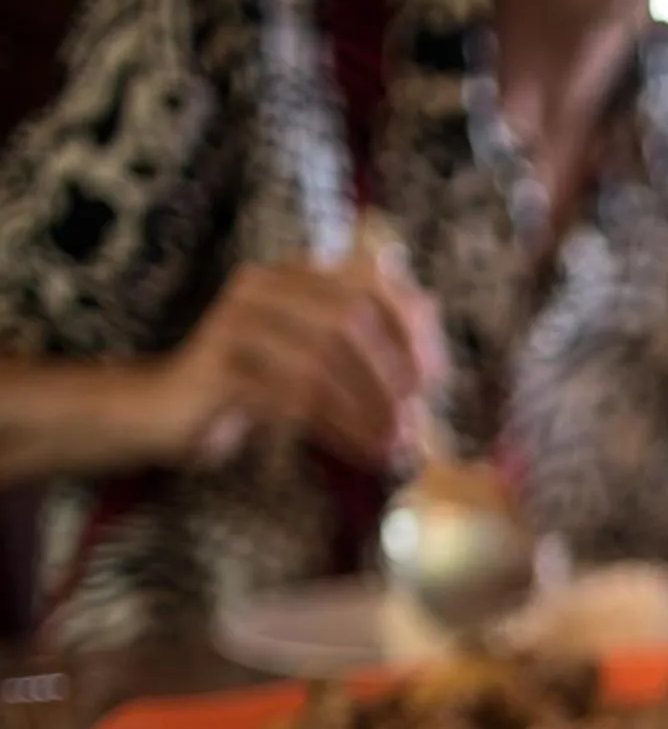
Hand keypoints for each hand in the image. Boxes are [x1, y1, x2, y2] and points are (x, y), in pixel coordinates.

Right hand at [149, 258, 446, 470]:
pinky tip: (366, 453)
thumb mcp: (316, 362)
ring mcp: (235, 323)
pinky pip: (292, 401)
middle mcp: (264, 286)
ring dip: (369, 410)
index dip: (411, 329)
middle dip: (391, 374)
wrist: (170, 411)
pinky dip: (340, 430)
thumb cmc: (260, 388)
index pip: (369, 285)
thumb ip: (368, 353)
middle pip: (348, 321)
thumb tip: (436, 372)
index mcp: (295, 275)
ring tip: (398, 445)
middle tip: (417, 418)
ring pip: (321, 364)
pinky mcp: (217, 368)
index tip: (436, 378)